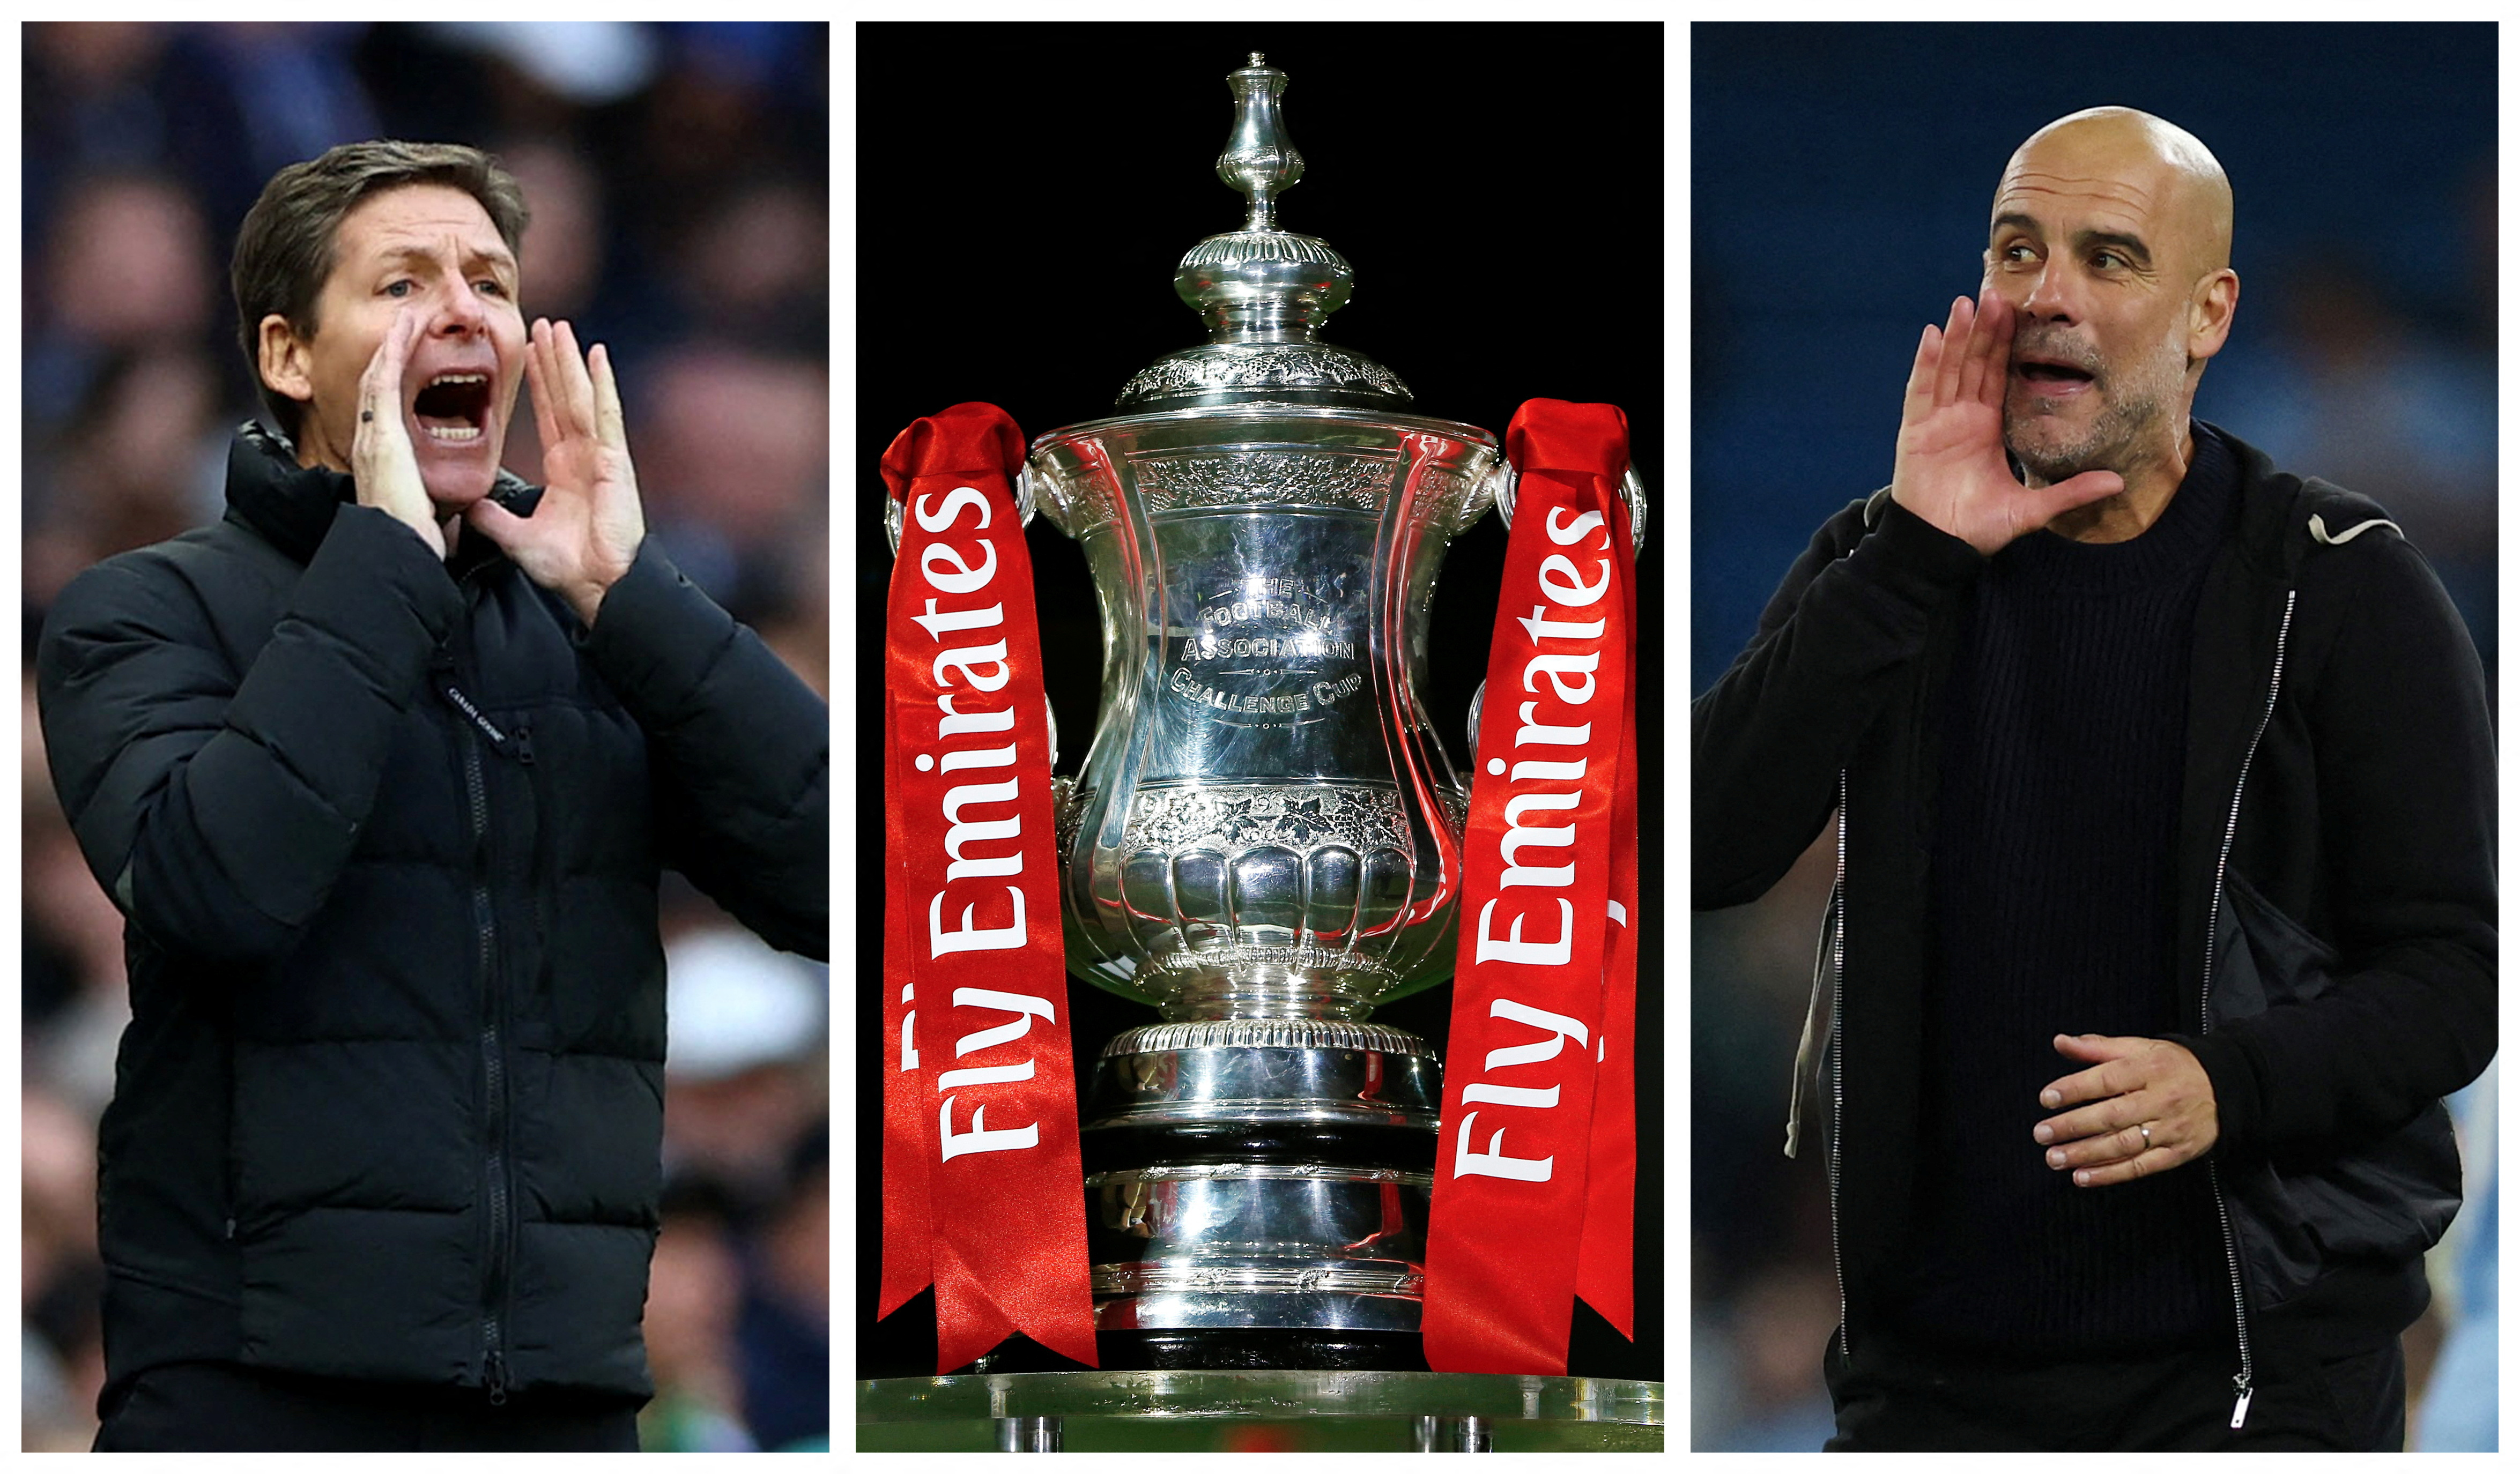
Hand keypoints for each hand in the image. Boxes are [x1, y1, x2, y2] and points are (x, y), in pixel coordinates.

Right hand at [353, 304, 446, 559]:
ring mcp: (373, 434)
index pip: (390, 405)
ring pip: (379, 374)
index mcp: (385, 455)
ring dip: (394, 343)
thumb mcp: (422, 506)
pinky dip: (393, 353)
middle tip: (410, 321)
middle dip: (392, 351)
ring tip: (410, 316)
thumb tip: (443, 507)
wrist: (397, 551)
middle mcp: (373, 440)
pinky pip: (383, 382)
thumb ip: (426, 496)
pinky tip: (405, 330)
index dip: (400, 376)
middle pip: (379, 382)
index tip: (416, 354)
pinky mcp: (381, 434)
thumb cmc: (413, 537)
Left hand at [466, 317, 644, 625]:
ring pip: (581, 396)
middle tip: (542, 324)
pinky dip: (603, 383)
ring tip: (559, 328)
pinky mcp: (614, 460)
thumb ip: (493, 518)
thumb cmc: (569, 567)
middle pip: (563, 397)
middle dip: (553, 360)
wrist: (598, 585)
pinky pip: (606, 414)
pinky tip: (597, 354)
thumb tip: (467, 503)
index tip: (526, 354)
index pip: (547, 415)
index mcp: (564, 469)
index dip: (537, 384)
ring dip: (570, 361)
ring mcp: (600, 455)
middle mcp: (583, 455)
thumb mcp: (517, 537)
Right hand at [1892, 290, 2123, 555]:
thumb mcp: (2032, 509)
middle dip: (1982, 329)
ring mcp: (1937, 422)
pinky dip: (1926, 362)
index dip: (2007, 345)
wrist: (1939, 547)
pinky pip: (1921, 390)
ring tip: (1965, 303)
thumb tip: (2119, 483)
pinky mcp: (1915, 431)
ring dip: (1955, 336)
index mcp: (1988, 427)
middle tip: (1996, 293)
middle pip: (1973, 364)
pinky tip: (1932, 334)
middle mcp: (1963, 418)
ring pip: (1948, 368)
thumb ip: (2071, 493)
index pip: (1999, 376)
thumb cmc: (1979, 529)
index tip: (2019, 313)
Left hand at [2033, 1033, 2218, 1186]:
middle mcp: (2160, 1100)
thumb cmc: (2173, 1065)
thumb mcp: (2140, 1048)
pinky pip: (2141, 1166)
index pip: (2106, 1079)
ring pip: (2123, 1145)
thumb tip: (2059, 1041)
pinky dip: (2110, 1174)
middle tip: (2041, 1134)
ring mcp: (2170, 1129)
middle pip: (2111, 1115)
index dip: (2074, 1089)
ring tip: (2055, 1159)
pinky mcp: (2178, 1153)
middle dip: (2073, 1126)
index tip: (2046, 1099)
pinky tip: (2082, 1177)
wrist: (2227, 1087)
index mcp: (2148, 1069)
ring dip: (2086, 1154)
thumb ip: (2098, 1047)